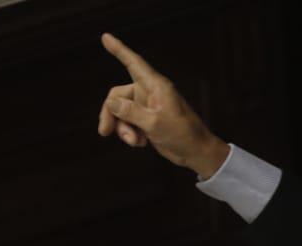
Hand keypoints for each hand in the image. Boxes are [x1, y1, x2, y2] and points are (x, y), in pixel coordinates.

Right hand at [97, 33, 229, 177]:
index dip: (119, 49)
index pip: (133, 63)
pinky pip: (128, 122)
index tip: (105, 36)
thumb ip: (131, 112)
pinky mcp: (147, 120)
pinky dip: (130, 133)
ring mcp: (148, 107)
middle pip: (118, 95)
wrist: (196, 153)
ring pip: (121, 111)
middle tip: (105, 131)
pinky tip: (141, 143)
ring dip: (123, 128)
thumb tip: (111, 102)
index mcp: (156, 86)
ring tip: (134, 141)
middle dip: (111, 113)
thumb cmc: (183, 135)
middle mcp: (150, 93)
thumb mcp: (154, 124)